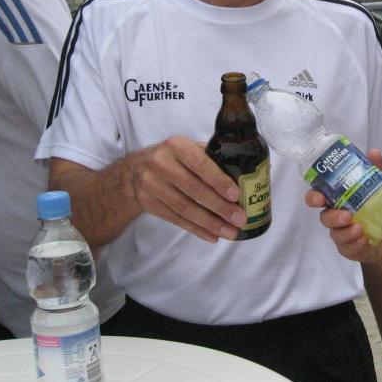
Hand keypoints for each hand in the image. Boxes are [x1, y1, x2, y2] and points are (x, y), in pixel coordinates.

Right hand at [127, 136, 245, 241]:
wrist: (135, 169)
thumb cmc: (174, 157)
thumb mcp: (189, 148)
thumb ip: (212, 157)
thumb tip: (246, 174)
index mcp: (177, 146)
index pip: (201, 165)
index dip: (219, 181)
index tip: (236, 195)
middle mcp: (161, 164)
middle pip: (194, 190)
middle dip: (220, 207)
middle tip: (240, 219)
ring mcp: (151, 184)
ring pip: (184, 208)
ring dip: (210, 223)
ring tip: (230, 232)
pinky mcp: (148, 203)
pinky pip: (175, 219)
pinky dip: (196, 229)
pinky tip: (212, 236)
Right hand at [304, 148, 381, 262]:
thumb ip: (377, 171)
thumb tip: (373, 152)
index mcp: (340, 199)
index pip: (320, 195)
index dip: (314, 195)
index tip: (319, 195)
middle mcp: (337, 215)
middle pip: (323, 216)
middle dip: (329, 215)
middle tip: (343, 214)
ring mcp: (342, 233)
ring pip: (335, 233)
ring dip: (344, 230)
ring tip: (358, 226)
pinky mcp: (349, 248)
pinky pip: (347, 248)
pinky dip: (354, 243)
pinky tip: (363, 238)